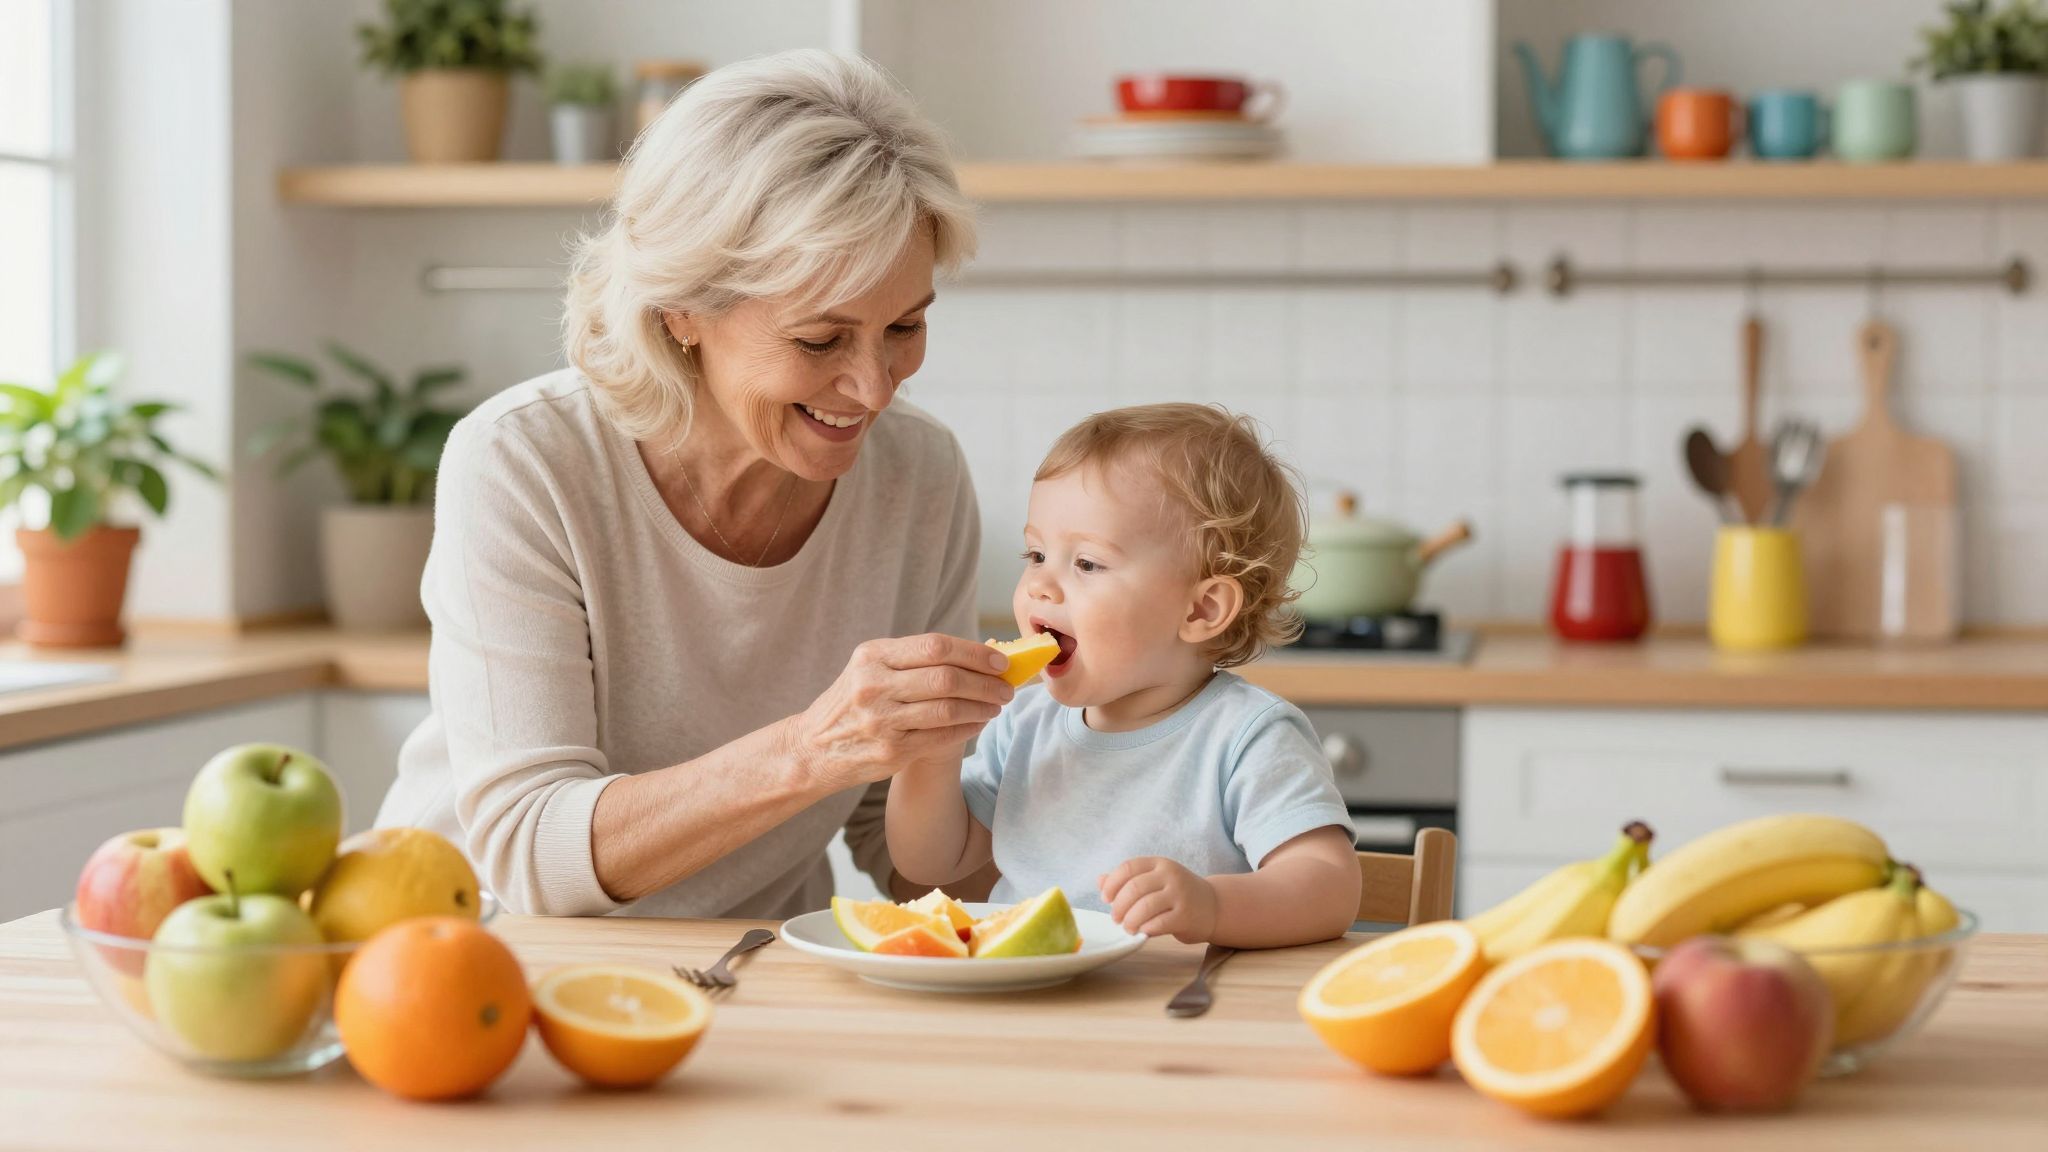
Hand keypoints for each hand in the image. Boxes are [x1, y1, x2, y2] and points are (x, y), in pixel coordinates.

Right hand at [786, 633, 1012, 792]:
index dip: (975, 653)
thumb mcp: (870, 669)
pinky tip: (978, 723)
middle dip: (986, 683)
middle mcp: (874, 685)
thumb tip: (977, 654)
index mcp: (872, 656)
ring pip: (948, 709)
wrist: (812, 749)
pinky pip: (942, 737)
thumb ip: (914, 660)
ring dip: (982, 707)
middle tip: (1006, 687)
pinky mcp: (890, 751)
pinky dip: (968, 728)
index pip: (936, 647)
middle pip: (947, 678)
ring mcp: (881, 720)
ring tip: (996, 706)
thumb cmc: (851, 703)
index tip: (1000, 661)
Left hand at [1101, 857, 1218, 942]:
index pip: (1128, 867)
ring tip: (1128, 927)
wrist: (1214, 906)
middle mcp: (1170, 875)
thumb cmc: (1177, 894)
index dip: (1112, 884)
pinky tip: (1143, 932)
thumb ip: (1128, 880)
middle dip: (1119, 906)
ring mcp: (1180, 895)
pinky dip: (1145, 929)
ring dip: (1130, 920)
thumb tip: (1100, 881)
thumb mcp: (1155, 880)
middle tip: (1116, 919)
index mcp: (1159, 863)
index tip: (1106, 899)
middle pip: (1134, 888)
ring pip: (1145, 906)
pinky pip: (1158, 923)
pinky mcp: (1186, 916)